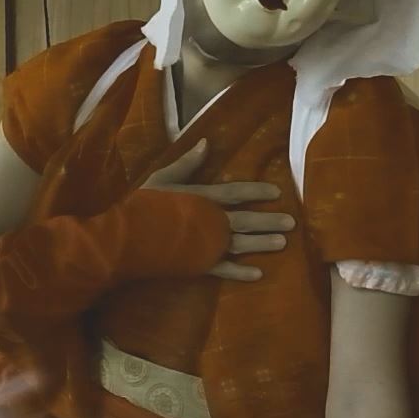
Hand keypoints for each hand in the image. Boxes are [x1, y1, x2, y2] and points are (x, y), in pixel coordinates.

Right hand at [141, 140, 291, 281]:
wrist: (127, 236)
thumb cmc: (143, 205)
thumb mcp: (162, 177)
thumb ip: (186, 163)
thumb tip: (207, 143)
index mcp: (202, 198)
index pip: (235, 192)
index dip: (256, 191)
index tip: (277, 192)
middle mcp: (209, 220)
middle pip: (244, 219)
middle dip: (268, 220)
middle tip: (291, 222)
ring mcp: (205, 244)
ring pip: (240, 243)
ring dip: (261, 243)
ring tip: (282, 243)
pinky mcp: (198, 264)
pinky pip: (224, 269)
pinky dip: (240, 272)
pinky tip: (258, 274)